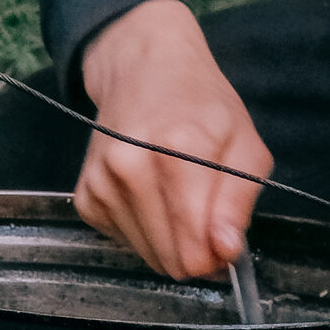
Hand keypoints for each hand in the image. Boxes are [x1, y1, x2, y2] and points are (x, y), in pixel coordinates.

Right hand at [77, 0, 271, 277]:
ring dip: (168, 240)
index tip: (224, 238)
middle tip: (206, 216)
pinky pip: (123, 241)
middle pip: (169, 259)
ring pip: (147, 256)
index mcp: (178, 150)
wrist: (144, 69)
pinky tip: (152, 195)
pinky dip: (143, 230)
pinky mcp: (84, 196)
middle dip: (195, 251)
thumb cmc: (203, 105)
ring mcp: (101, 182)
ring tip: (177, 196)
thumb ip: (238, 201)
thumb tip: (225, 250)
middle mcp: (129, 168)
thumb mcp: (245, 144)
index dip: (216, 255)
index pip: (193, 247)